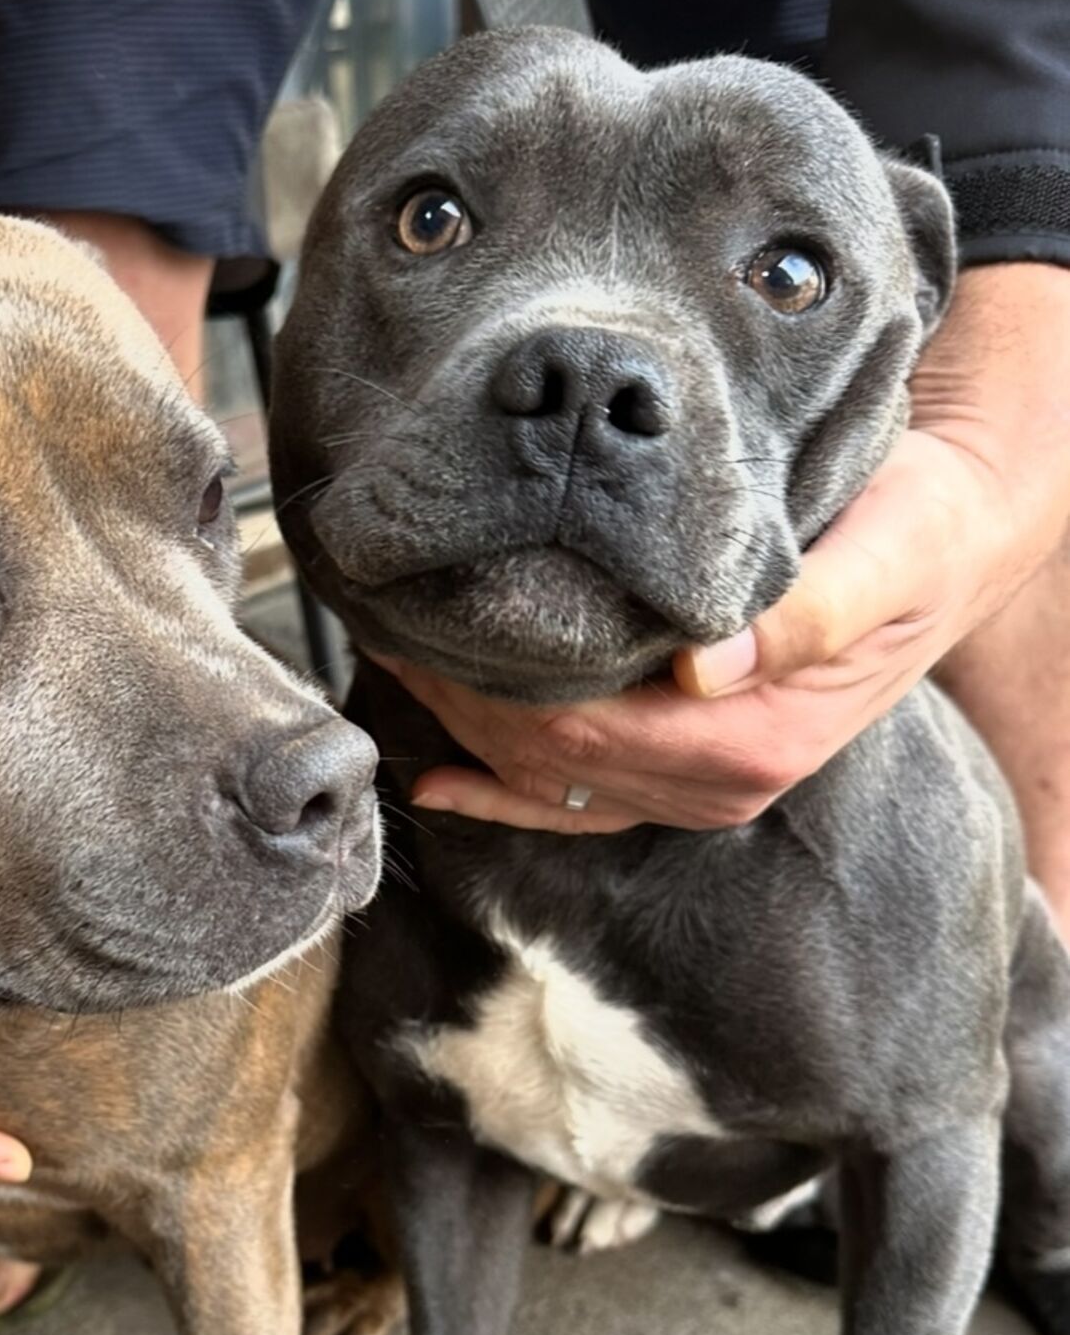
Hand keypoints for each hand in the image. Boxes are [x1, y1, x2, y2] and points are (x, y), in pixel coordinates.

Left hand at [391, 264, 1069, 833]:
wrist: (952, 541)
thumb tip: (705, 668)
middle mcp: (722, 782)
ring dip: (468, 737)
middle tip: (382, 631)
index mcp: (755, 741)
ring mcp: (702, 787)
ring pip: (553, 783)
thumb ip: (807, 613)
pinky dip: (504, 794)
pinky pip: (580, 804)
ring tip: (395, 670)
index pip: (586, 731)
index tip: (419, 628)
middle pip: (552, 761)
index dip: (490, 689)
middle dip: (460, 703)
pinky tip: (441, 780)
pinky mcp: (689, 770)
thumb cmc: (918, 530)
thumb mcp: (886, 554)